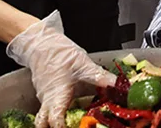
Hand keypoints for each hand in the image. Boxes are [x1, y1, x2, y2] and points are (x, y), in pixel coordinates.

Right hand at [7, 10, 116, 127]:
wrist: (41, 42)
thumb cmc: (58, 52)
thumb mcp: (83, 65)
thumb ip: (101, 77)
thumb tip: (119, 86)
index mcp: (56, 97)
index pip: (55, 122)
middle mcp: (48, 100)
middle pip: (44, 124)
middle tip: (69, 126)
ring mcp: (45, 96)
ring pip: (46, 116)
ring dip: (57, 120)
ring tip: (72, 120)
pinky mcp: (46, 91)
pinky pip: (49, 105)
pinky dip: (59, 109)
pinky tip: (71, 106)